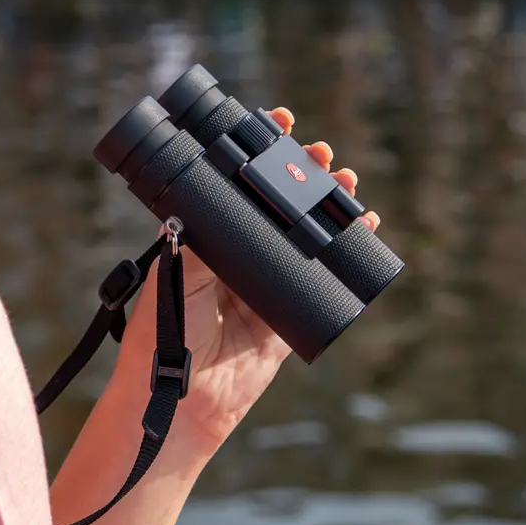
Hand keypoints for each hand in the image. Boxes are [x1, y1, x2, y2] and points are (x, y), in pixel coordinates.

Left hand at [114, 107, 380, 450]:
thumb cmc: (161, 339)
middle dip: (303, 173)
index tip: (277, 123)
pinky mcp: (288, 317)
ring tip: (347, 180)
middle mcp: (238, 256)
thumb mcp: (176, 281)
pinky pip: (322, 279)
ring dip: (329, 204)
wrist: (179, 401)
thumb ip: (198, 246)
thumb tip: (216, 202)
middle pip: (278, 203)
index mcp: (207, 239)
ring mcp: (265, 284)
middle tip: (321, 153)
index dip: (257, 153)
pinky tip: (364, 229)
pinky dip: (346, 251)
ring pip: (305, 235)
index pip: (236, 184)